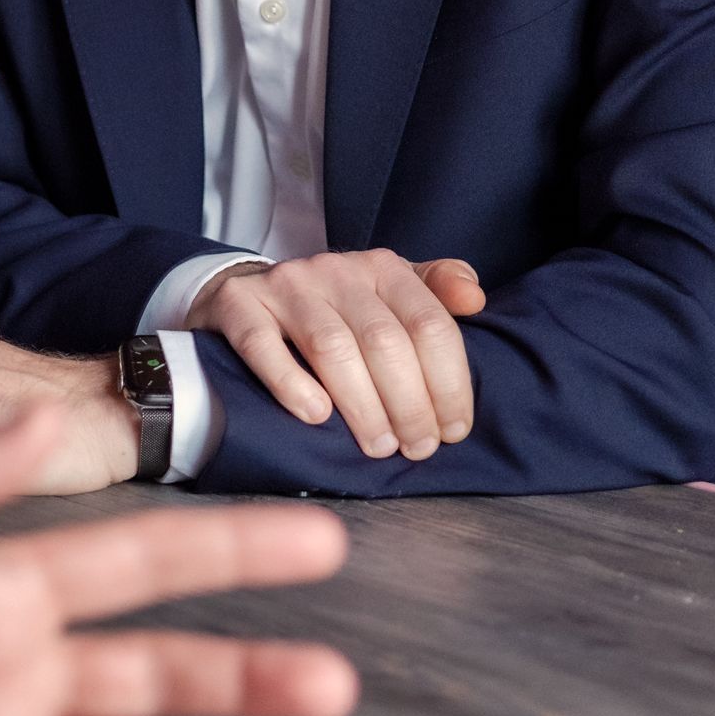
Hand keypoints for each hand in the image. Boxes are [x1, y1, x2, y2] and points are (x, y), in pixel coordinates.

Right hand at [194, 250, 486, 459]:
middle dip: (410, 403)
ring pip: (332, 347)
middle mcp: (336, 270)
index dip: (449, 382)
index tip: (454, 430)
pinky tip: (316, 417)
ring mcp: (286, 286)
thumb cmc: (333, 309)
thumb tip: (476, 301)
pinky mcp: (239, 305)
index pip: (429, 324)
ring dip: (363, 405)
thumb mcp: (390, 293)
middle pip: (385, 340)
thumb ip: (437, 295)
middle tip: (416, 448)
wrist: (244, 296)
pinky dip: (292, 384)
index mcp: (382, 267)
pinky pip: (263, 346)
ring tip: (378, 446)